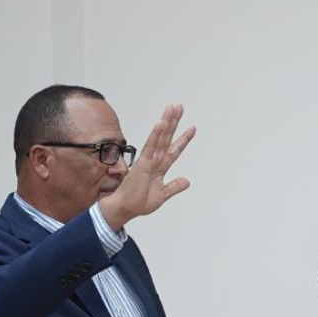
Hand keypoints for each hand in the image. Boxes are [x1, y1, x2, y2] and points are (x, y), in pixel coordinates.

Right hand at [101, 104, 195, 230]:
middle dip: (174, 122)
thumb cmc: (139, 202)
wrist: (125, 208)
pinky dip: (155, 134)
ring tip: (172, 108)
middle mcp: (155, 160)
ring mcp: (149, 160)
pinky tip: (161, 123)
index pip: (174, 149)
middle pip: (167, 137)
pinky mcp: (142, 163)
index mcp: (160, 167)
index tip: (193, 128)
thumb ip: (174, 187)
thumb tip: (187, 181)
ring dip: (166, 122)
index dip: (183, 139)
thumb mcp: (162, 195)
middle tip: (179, 106)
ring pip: (160, 137)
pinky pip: (150, 146)